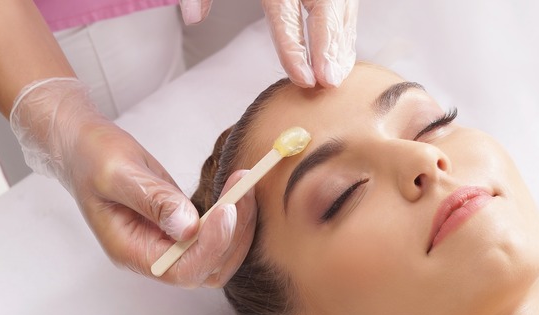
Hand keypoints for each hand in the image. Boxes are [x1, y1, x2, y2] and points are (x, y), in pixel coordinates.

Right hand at [10, 78, 256, 287]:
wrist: (86, 148)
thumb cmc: (93, 158)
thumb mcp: (118, 174)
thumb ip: (153, 200)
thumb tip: (188, 227)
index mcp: (132, 252)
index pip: (182, 269)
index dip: (211, 246)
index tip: (228, 209)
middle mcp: (154, 255)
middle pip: (208, 269)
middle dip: (234, 236)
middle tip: (243, 193)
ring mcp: (171, 243)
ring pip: (220, 255)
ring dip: (240, 226)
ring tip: (245, 186)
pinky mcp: (185, 227)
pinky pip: (219, 235)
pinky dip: (236, 216)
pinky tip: (240, 188)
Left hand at [178, 0, 357, 87]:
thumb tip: (191, 17)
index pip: (287, 18)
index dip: (295, 50)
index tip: (303, 78)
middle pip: (325, 14)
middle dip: (328, 50)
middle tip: (329, 81)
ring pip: (341, 12)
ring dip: (340, 46)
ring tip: (336, 77)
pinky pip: (348, 8)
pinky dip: (346, 33)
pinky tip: (342, 57)